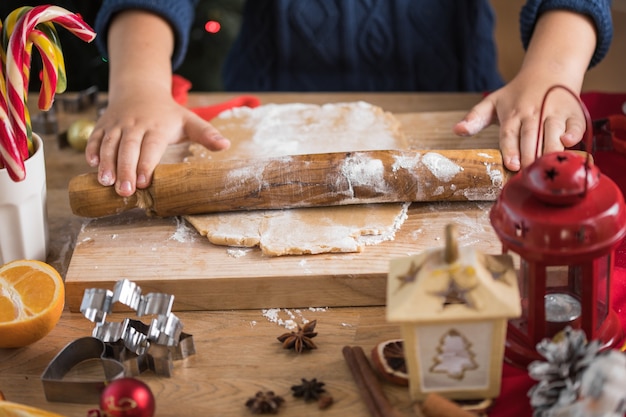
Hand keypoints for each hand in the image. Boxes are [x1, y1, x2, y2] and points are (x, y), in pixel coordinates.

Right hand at [85, 87, 229, 196]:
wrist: (139, 89)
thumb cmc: (168, 113)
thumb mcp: (189, 120)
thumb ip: (206, 134)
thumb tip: (226, 146)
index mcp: (157, 126)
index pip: (151, 146)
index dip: (146, 163)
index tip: (144, 182)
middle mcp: (135, 125)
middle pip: (128, 147)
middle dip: (125, 169)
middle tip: (124, 191)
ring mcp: (117, 125)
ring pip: (109, 143)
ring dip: (106, 163)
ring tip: (105, 182)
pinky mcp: (103, 126)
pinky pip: (95, 137)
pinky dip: (91, 150)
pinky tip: (92, 165)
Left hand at [453, 74, 586, 171]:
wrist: (548, 71)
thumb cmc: (517, 94)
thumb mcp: (493, 102)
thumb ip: (475, 118)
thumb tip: (456, 130)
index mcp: (513, 113)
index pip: (509, 133)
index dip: (510, 149)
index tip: (511, 165)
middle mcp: (533, 112)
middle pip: (531, 136)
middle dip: (530, 155)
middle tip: (529, 174)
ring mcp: (555, 112)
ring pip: (552, 132)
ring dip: (550, 150)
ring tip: (546, 168)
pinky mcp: (573, 112)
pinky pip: (576, 124)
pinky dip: (573, 133)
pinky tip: (568, 143)